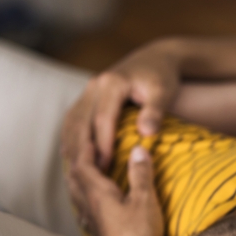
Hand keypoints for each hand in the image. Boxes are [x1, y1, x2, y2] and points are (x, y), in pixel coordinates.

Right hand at [61, 39, 180, 170]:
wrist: (155, 59)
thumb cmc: (162, 77)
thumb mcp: (164, 92)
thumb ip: (155, 111)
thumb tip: (145, 133)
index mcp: (112, 82)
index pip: (102, 118)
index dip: (102, 144)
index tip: (105, 166)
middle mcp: (94, 85)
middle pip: (80, 121)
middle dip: (82, 150)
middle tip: (87, 176)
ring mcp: (88, 91)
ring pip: (72, 122)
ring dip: (72, 147)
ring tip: (77, 172)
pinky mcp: (87, 98)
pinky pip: (73, 121)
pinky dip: (71, 140)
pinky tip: (73, 158)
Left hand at [70, 145, 165, 235]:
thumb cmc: (139, 235)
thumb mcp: (145, 200)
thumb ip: (141, 173)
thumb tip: (139, 148)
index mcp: (98, 195)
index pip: (83, 166)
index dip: (86, 149)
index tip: (90, 137)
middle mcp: (89, 208)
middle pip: (74, 180)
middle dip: (76, 162)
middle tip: (82, 151)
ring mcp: (93, 224)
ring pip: (77, 197)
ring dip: (78, 181)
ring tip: (83, 173)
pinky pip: (85, 212)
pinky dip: (85, 200)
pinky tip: (91, 206)